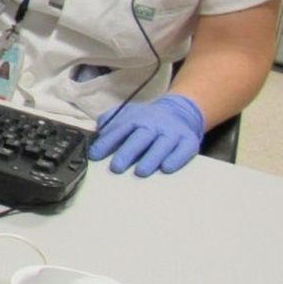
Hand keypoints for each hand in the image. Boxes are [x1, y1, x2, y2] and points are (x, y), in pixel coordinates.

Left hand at [86, 94, 205, 176]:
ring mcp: (172, 132)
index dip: (106, 143)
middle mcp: (154, 124)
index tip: (94, 156)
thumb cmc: (146, 120)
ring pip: (162, 144)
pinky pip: (184, 149)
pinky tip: (166, 168)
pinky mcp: (189, 141)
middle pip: (140, 137)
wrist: (179, 111)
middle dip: (127, 152)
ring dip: (151, 158)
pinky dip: (176, 159)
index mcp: (135, 119)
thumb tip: (94, 134)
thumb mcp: (127, 116)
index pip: (119, 130)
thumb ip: (109, 123)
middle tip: (116, 167)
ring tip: (140, 172)